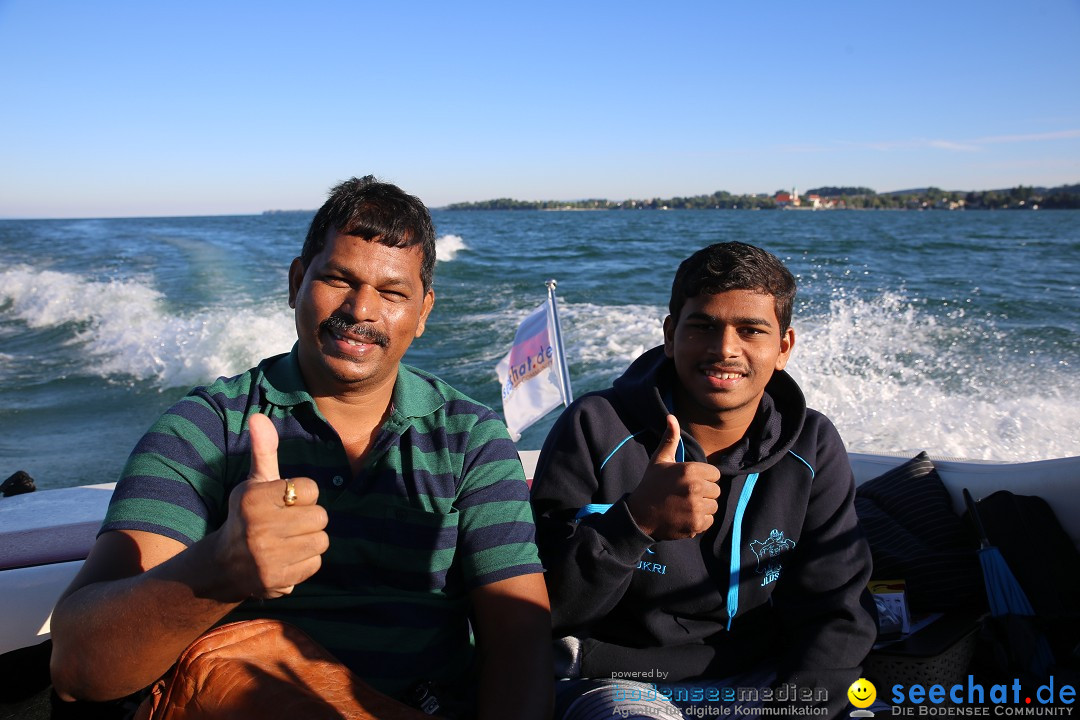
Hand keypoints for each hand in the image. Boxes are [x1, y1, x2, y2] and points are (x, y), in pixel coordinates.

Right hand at [212, 413, 328, 599]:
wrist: (225, 565)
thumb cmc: (247, 515)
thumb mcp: (253, 482)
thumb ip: (263, 451)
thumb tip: (259, 418)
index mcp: (254, 499)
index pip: (311, 489)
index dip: (303, 494)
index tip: (284, 502)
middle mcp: (260, 529)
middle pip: (321, 516)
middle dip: (309, 519)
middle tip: (288, 523)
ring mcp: (268, 557)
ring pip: (322, 541)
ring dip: (310, 541)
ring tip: (288, 541)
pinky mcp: (277, 581)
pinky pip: (315, 563)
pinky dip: (305, 562)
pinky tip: (286, 559)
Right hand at [625, 415, 720, 540]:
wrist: (639, 514)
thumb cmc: (651, 484)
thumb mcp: (659, 459)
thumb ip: (670, 439)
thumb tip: (671, 417)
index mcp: (690, 470)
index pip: (715, 474)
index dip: (703, 477)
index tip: (688, 482)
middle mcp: (695, 488)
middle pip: (716, 491)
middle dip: (704, 493)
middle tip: (685, 494)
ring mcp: (696, 507)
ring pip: (713, 506)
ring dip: (702, 507)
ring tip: (684, 505)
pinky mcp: (696, 524)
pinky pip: (709, 521)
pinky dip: (699, 521)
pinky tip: (684, 516)